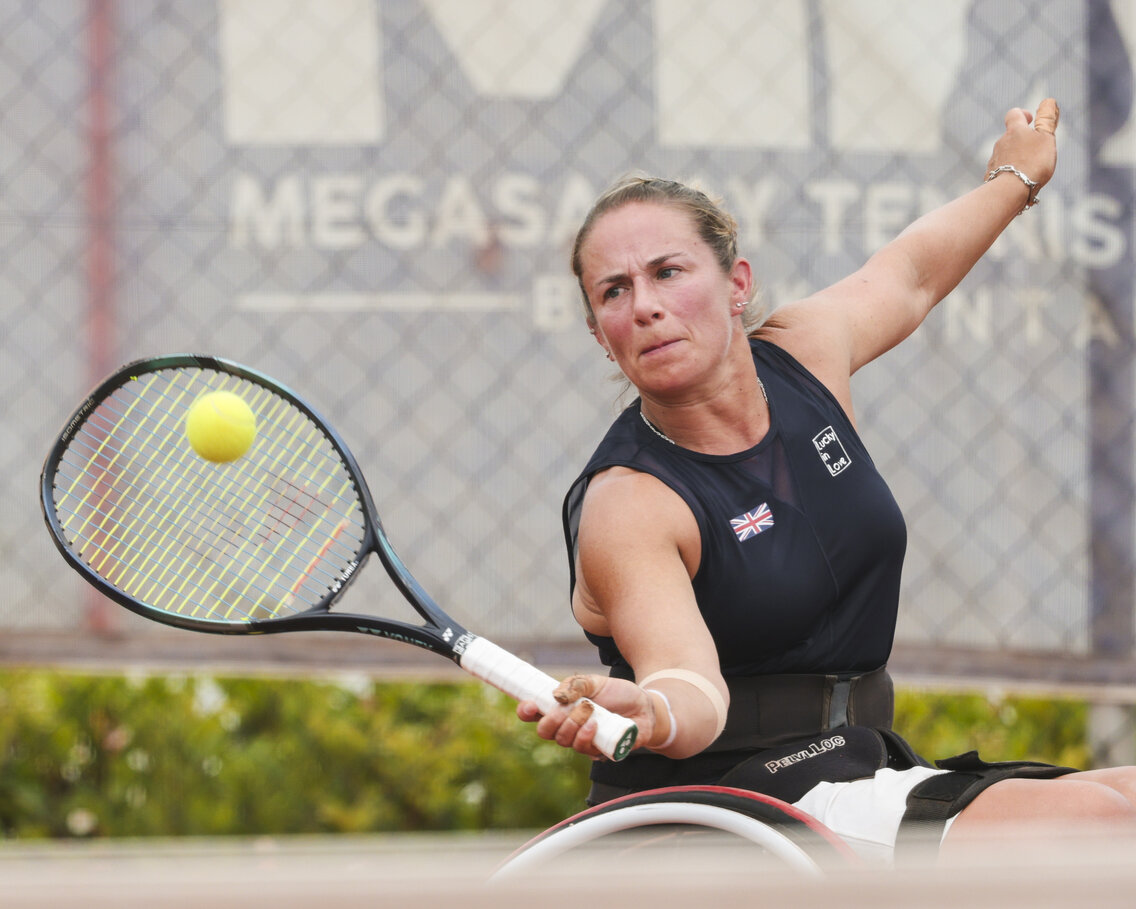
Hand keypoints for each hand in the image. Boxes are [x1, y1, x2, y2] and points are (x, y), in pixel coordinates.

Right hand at [516, 674, 659, 757]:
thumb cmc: (618, 694)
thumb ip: (576, 684)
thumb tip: (556, 696)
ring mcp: (581, 740)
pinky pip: (582, 749)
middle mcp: (568, 726)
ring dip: (573, 724)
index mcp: (563, 708)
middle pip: (544, 732)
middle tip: (564, 710)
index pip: (535, 714)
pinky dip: (585, 735)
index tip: (529, 705)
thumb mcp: (595, 681)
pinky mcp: (597, 751)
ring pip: (563, 740)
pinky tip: (595, 725)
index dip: (526, 711)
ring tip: (590, 710)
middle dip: (551, 721)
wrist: (645, 707)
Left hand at [986, 98, 1059, 192]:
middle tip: (1036, 150)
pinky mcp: (990, 176)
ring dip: (1016, 158)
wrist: (1011, 190)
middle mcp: (1000, 143)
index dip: (1021, 113)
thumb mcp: (1046, 138)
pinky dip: (1009, 173)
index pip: (1014, 114)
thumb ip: (1047, 120)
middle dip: (1022, 141)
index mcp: (1014, 130)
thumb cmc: (1033, 162)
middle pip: (1010, 137)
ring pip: (1005, 155)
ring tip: (1029, 170)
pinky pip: (1001, 171)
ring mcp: (994, 160)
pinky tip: (1018, 182)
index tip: (1030, 119)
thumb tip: (1049, 101)